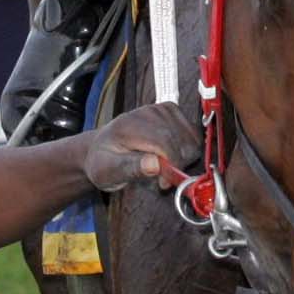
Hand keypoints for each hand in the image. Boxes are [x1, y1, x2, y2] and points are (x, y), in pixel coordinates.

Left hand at [83, 100, 201, 193]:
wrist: (100, 149)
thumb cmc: (103, 162)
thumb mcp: (109, 171)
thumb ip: (132, 168)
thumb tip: (155, 165)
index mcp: (129, 125)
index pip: (165, 141)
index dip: (172, 165)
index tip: (164, 183)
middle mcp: (148, 112)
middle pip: (182, 141)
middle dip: (177, 164)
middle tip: (161, 178)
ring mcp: (162, 110)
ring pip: (192, 139)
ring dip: (184, 158)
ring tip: (164, 167)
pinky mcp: (171, 112)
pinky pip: (193, 134)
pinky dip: (187, 149)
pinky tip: (170, 157)